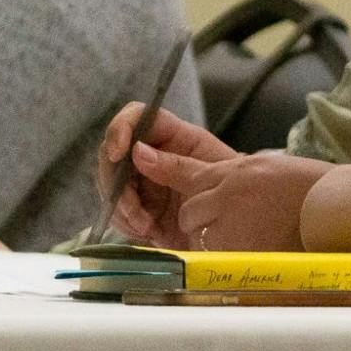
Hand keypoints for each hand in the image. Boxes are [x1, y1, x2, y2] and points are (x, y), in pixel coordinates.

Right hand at [97, 105, 235, 247]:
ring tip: (146, 227)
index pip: (138, 117)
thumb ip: (177, 164)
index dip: (121, 129)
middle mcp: (153, 154)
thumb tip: (137, 150)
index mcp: (174, 136)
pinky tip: (147, 233)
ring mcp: (143, 181)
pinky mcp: (140, 208)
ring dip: (122, 208)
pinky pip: (117, 211)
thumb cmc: (235, 195)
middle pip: (113, 153)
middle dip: (117, 183)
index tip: (116, 154)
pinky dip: (126, 224)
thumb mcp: (212, 178)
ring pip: (111, 184)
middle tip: (134, 210)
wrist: (239, 231)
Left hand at [126, 146, 331, 252]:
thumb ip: (239, 175)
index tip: (139, 154)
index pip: (185, 169)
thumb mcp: (270, 169)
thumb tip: (224, 184)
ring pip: (201, 234)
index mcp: (236, 171)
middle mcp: (228, 194)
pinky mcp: (241, 250)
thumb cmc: (315, 188)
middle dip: (201, 218)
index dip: (160, 164)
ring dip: (214, 239)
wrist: (342, 206)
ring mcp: (233, 223)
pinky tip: (253, 251)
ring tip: (249, 237)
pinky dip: (228, 257)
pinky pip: (219, 256)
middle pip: (190, 210)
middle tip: (231, 223)